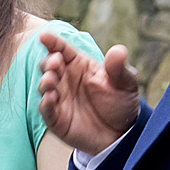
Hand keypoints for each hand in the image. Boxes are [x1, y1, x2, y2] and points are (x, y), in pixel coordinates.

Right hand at [37, 31, 142, 156]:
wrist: (121, 134)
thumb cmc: (121, 103)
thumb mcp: (125, 83)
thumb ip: (119, 67)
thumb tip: (118, 50)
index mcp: (80, 65)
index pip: (62, 49)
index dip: (52, 41)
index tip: (44, 36)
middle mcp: (65, 79)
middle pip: (49, 64)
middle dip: (48, 61)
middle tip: (56, 62)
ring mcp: (59, 98)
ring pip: (44, 85)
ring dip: (45, 81)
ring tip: (51, 79)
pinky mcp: (56, 118)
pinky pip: (45, 109)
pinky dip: (45, 103)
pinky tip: (51, 97)